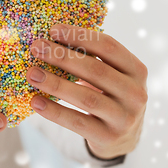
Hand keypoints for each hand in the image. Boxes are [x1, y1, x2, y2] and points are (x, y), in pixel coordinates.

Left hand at [26, 23, 147, 159]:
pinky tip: (36, 101)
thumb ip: (90, 58)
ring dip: (55, 84)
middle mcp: (136, 93)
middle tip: (36, 47)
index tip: (53, 29)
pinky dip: (55, 111)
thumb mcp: (110, 75)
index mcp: (136, 69)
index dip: (80, 36)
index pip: (108, 46)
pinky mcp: (109, 137)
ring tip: (32, 74)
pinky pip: (77, 123)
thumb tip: (50, 38)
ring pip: (86, 98)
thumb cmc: (108, 95)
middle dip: (62, 57)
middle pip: (95, 70)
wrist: (123, 137)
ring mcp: (124, 118)